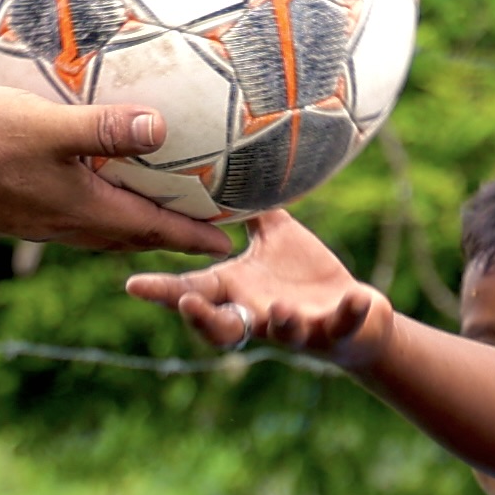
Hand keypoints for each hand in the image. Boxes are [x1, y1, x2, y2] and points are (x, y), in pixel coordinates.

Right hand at [0, 85, 213, 253]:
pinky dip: (95, 209)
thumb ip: (103, 127)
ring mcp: (35, 220)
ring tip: (156, 213)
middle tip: (205, 232)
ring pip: (100, 229)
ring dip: (133, 225)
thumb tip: (160, 129)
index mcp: (83, 209)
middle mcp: (64, 224)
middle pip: (133, 235)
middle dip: (171, 235)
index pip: (155, 228)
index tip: (232, 241)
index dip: (195, 236)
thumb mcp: (46, 126)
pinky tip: (85, 186)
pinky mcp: (11, 210)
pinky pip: (69, 216)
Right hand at [133, 208, 393, 361]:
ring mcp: (299, 327)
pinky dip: (352, 312)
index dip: (163, 292)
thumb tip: (220, 161)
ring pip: (283, 333)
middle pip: (223, 329)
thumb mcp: (274, 237)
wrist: (356, 317)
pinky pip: (345, 323)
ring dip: (280, 324)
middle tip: (186, 304)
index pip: (194, 293)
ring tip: (279, 309)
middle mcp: (261, 316)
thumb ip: (245, 209)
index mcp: (240, 292)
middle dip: (204, 320)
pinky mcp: (338, 330)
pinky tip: (361, 296)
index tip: (132, 285)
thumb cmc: (305, 276)